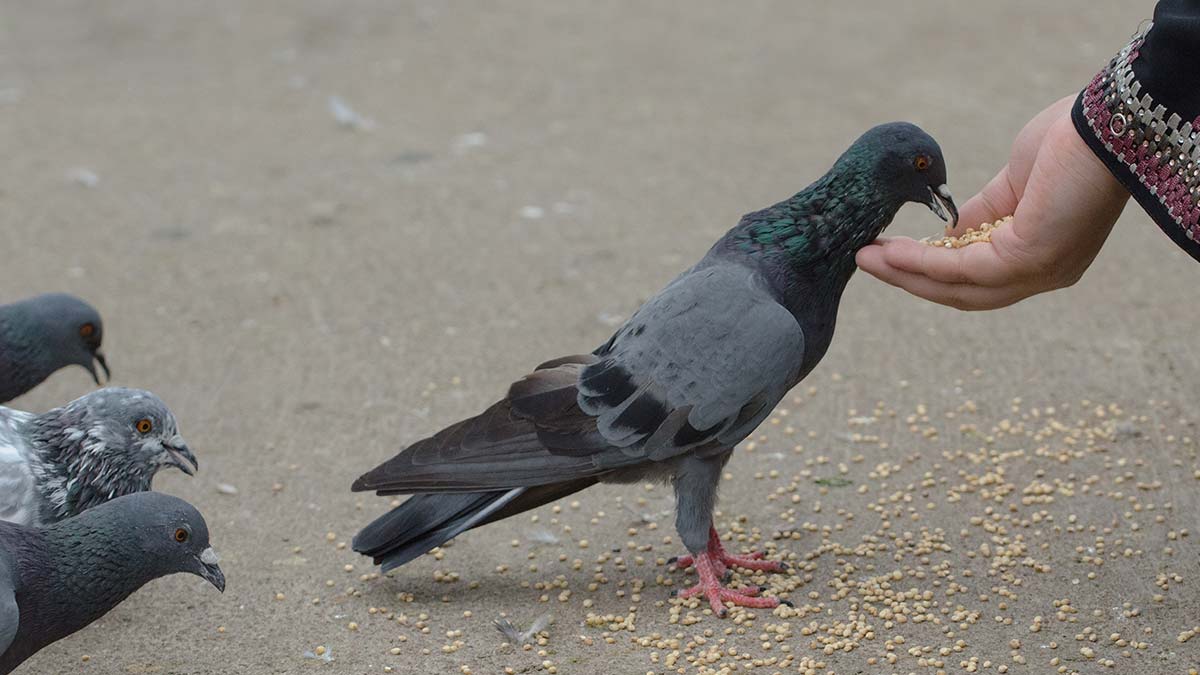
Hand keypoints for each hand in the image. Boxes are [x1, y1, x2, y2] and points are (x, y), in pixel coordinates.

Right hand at [856, 95, 1129, 309]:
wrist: (1106, 123)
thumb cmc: (1069, 142)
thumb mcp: (1011, 184)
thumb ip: (979, 213)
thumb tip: (946, 235)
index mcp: (1042, 253)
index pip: (978, 277)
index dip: (930, 270)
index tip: (889, 255)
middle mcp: (1043, 272)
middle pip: (963, 292)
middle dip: (909, 278)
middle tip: (866, 261)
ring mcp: (1039, 271)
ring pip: (957, 287)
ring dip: (905, 274)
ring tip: (866, 257)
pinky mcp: (1028, 259)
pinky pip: (961, 268)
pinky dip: (920, 262)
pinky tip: (890, 250)